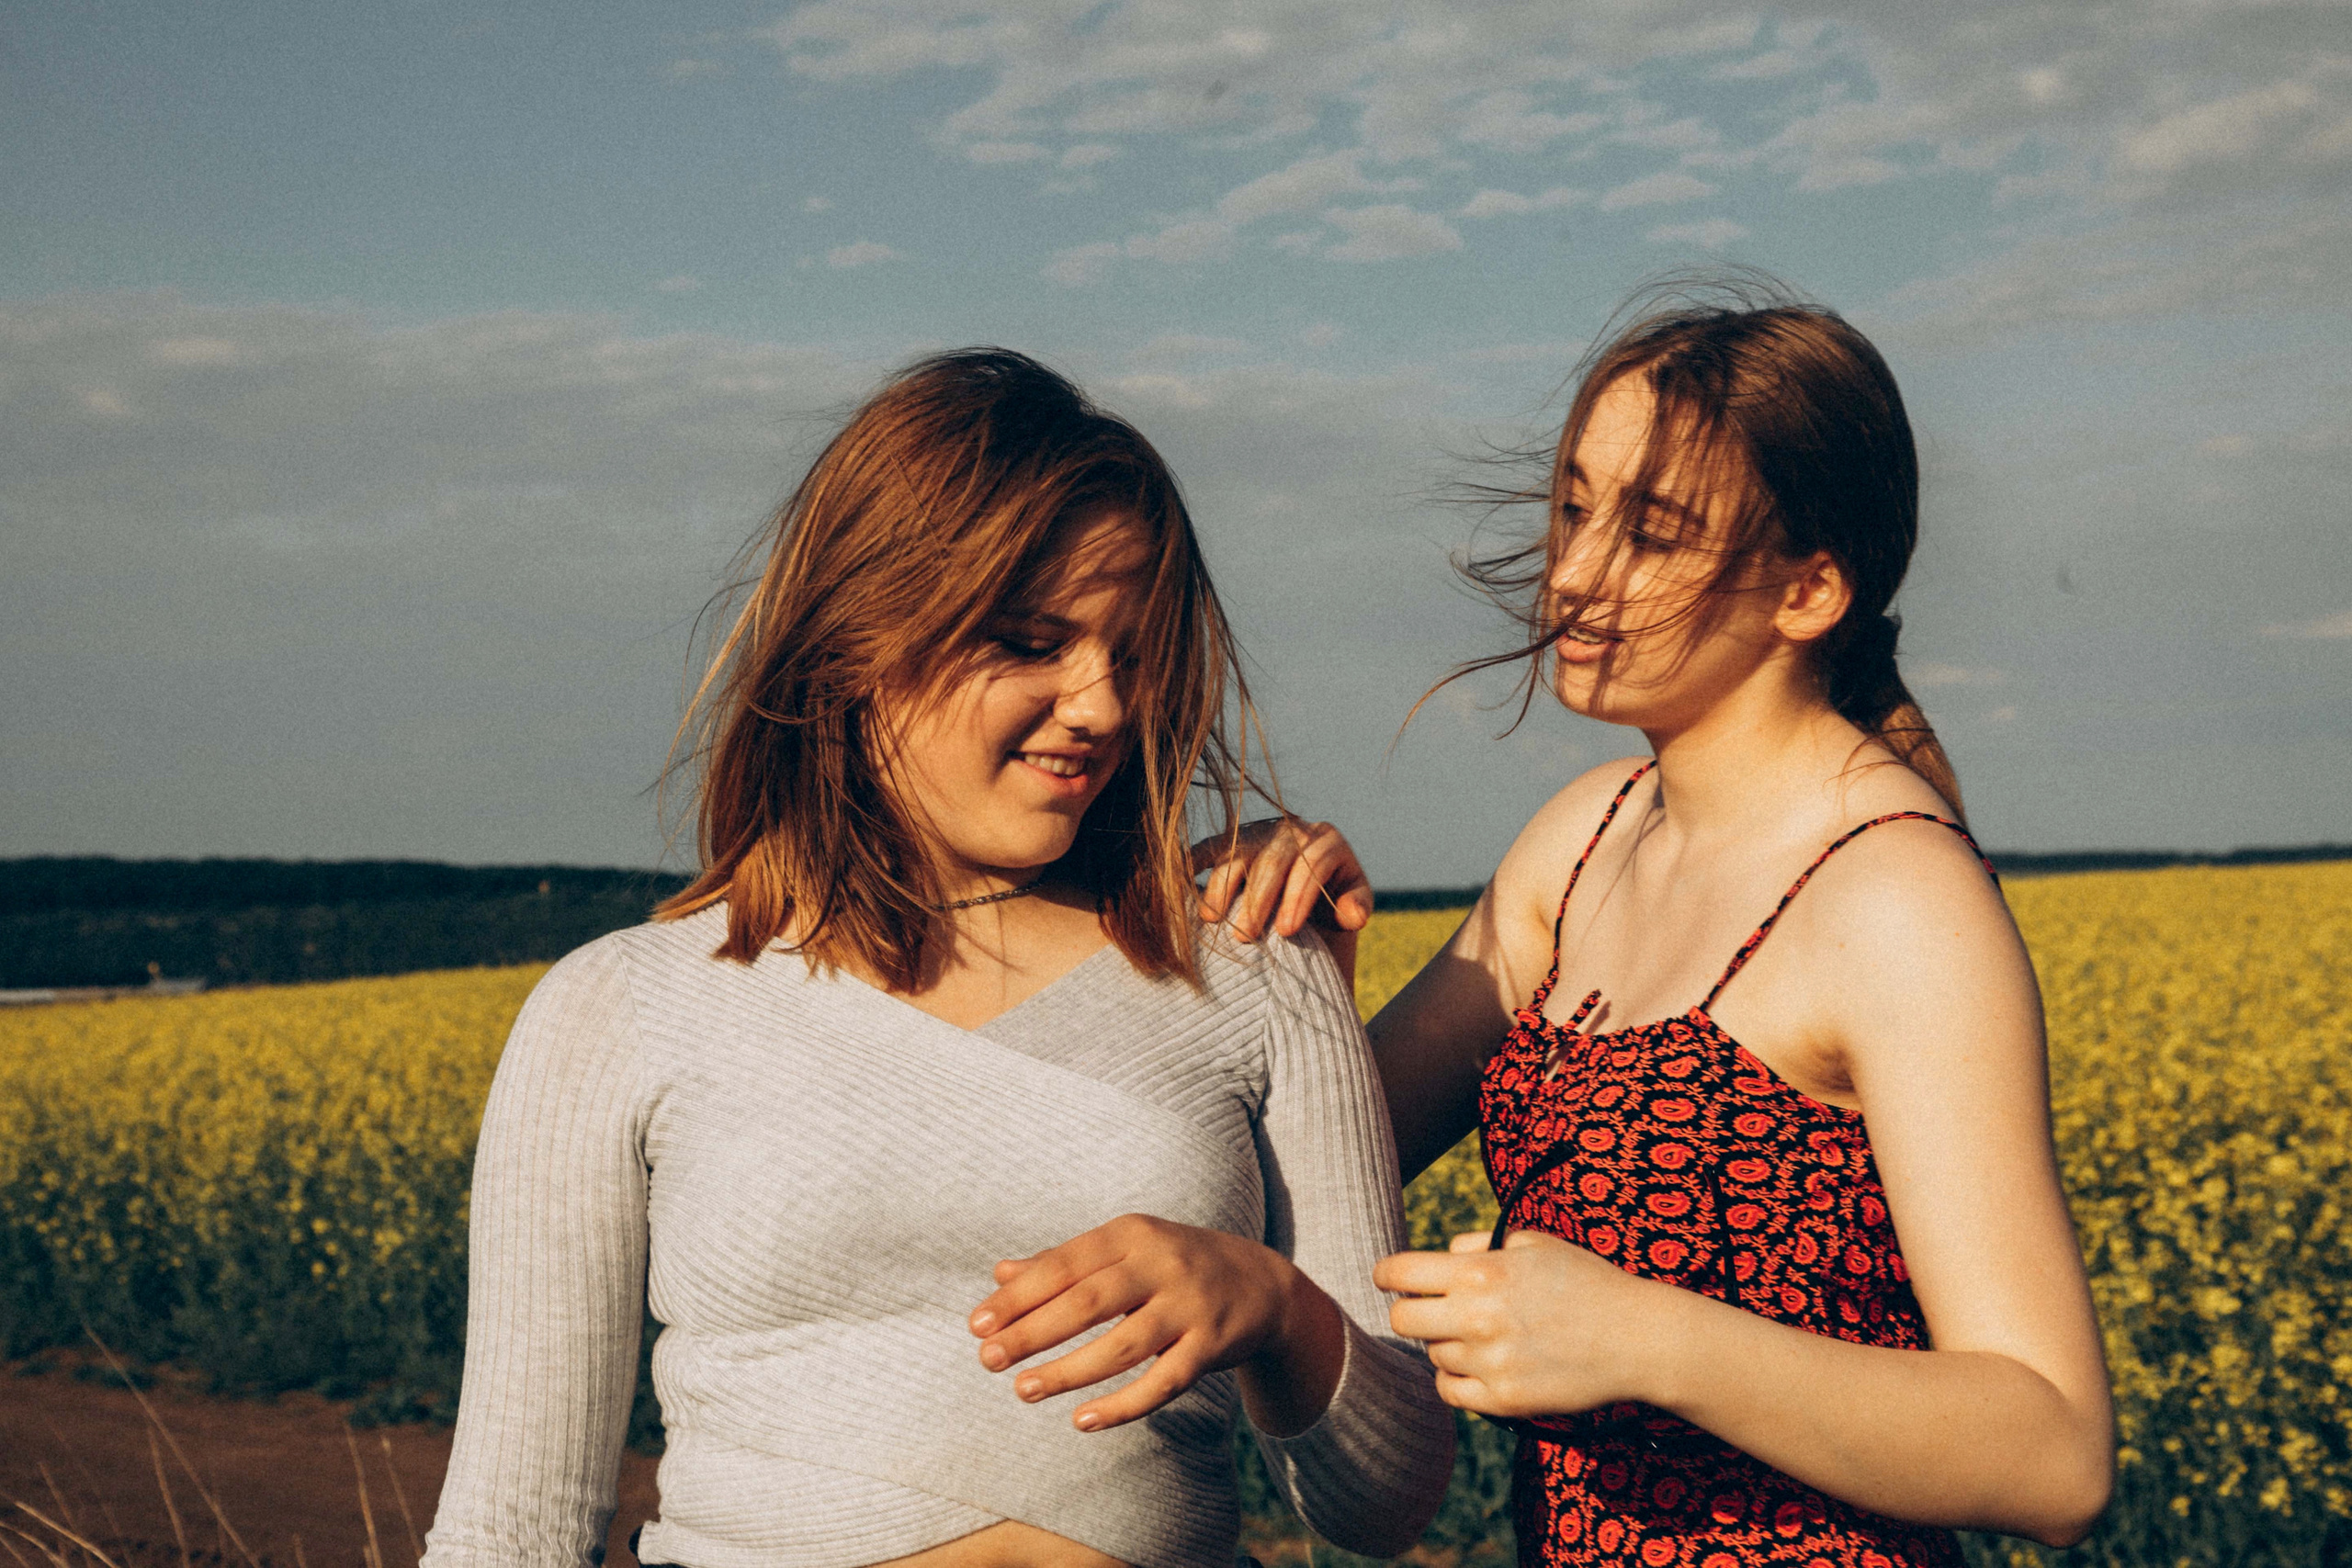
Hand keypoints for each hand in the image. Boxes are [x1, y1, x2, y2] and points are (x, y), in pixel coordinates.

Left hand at [968, 1213, 1339, 1432]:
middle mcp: (1162, 1264)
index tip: (977, 1324)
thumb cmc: (1173, 1265)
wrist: (1262, 1284)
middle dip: (1034, 1332)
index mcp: (1132, 1234)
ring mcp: (1190, 1306)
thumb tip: (1000, 1275)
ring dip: (1069, 1371)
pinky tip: (1082, 1421)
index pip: (1065, 1265)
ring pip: (1123, 1346)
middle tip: (988, 1360)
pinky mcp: (1211, 1346)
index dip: (1019, 1296)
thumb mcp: (1124, 1249)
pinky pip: (1163, 1382)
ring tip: (1023, 1390)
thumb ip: (1064, 1262)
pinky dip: (1123, 1406)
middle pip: (1089, 1302)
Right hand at [1192, 817, 1372, 940]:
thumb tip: (1352, 915)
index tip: (1287, 931)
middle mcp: (1293, 829)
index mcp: (1328, 840)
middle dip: (1258, 900)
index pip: (1314, 864)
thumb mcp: (1350, 906)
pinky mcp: (1233, 839)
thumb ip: (1356, 908)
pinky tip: (1178, 881)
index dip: (1300, 897)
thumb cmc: (1331, 903)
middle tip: (1246, 937)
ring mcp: (1260, 831)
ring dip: (1222, 887)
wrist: (1308, 892)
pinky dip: (1193, 862)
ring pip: (1238, 853)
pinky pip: (1210, 847)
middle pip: (1273, 860)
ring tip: (1212, 921)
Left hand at [1375, 1230, 1677, 1418]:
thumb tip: (1440, 1257)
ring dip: (1446, 1344)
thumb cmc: (1586, 1282)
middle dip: (1411, 1312)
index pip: (1399, 1273)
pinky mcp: (1503, 1401)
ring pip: (1432, 1355)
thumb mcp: (1533, 1243)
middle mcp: (1477, 1317)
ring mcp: (1489, 1362)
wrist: (1636, 1338)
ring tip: (1485, 1335)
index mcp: (1480, 1271)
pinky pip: (1449, 1392)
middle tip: (1432, 1311)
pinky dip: (1457, 1379)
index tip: (1389, 1279)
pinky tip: (1481, 1365)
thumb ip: (1478, 1244)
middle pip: (1402, 1321)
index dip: (1387, 1275)